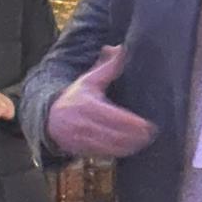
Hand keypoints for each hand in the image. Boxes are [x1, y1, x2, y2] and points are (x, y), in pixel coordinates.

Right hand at [46, 44, 156, 158]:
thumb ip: (108, 65)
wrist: (49, 117)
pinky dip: (119, 152)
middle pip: (114, 135)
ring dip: (130, 146)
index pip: (113, 117)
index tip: (148, 125)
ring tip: (144, 142)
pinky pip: (104, 154)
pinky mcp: (81, 150)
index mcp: (86, 105)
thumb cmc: (76, 95)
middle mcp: (82, 124)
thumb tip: (119, 47)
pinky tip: (132, 148)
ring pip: (110, 147)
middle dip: (134, 137)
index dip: (132, 124)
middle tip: (151, 135)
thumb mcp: (90, 79)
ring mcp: (81, 139)